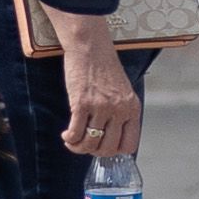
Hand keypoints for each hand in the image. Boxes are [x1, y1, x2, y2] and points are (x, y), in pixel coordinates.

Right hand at [57, 10, 141, 159]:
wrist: (90, 47)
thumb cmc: (104, 67)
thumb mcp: (122, 91)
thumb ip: (120, 112)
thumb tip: (110, 137)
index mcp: (132, 108)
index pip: (129, 145)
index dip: (114, 151)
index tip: (103, 147)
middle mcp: (119, 110)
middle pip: (108, 148)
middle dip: (94, 151)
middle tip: (85, 144)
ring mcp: (101, 108)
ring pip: (90, 144)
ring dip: (78, 147)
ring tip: (73, 140)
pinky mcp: (82, 104)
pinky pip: (75, 133)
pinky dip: (69, 139)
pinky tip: (66, 135)